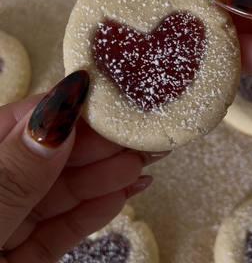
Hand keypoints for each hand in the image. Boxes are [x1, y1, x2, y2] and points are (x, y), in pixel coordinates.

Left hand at [0, 71, 166, 262]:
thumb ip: (13, 172)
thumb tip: (57, 116)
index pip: (20, 123)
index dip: (65, 109)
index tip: (105, 100)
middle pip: (50, 155)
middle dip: (98, 144)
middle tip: (138, 134)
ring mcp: (9, 222)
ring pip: (63, 190)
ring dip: (106, 176)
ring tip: (142, 163)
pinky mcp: (26, 253)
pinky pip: (64, 226)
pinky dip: (95, 210)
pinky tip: (123, 193)